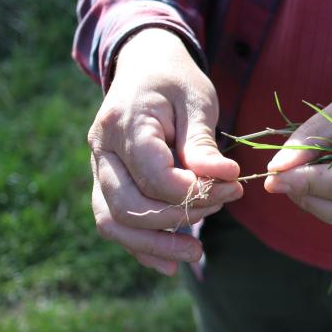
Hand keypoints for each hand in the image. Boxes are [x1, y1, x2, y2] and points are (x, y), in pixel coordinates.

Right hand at [87, 28, 242, 274]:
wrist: (144, 67)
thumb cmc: (176, 80)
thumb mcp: (197, 100)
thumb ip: (203, 142)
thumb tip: (223, 176)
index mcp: (125, 123)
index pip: (154, 175)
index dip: (194, 190)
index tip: (233, 185)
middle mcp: (101, 149)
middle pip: (126, 205)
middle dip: (176, 218)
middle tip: (220, 207)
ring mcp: (98, 168)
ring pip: (113, 221)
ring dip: (155, 244)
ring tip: (196, 255)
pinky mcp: (106, 183)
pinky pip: (115, 223)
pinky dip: (141, 247)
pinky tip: (172, 264)